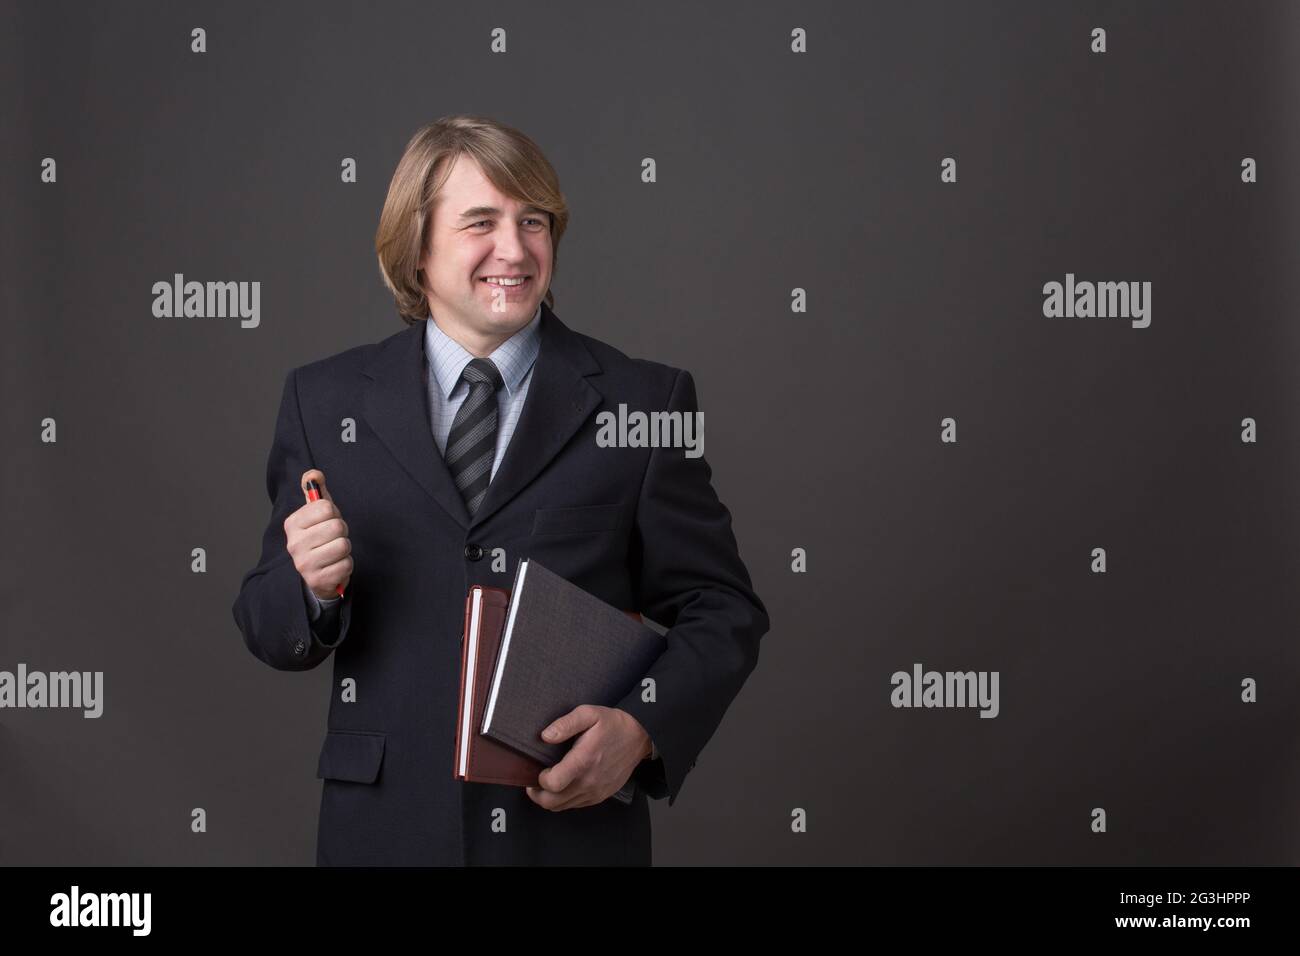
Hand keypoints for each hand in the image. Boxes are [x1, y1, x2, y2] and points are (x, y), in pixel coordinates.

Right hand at [285, 469, 352, 599]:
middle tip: (333, 538)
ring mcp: (304, 564)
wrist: (317, 573)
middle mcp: (294, 544)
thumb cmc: (319, 537)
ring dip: (345, 548)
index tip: (327, 521)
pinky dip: (346, 564)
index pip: (326, 507)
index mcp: (292, 524)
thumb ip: (315, 491)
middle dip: (341, 531)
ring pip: (343, 545)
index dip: (333, 513)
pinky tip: (335, 565)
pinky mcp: (318, 580)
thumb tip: (313, 474)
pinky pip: (347, 564)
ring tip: (334, 552)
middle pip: (337, 526)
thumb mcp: (316, 513)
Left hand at [526, 705, 650, 810]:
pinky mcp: (601, 795)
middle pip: (553, 802)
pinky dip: (564, 800)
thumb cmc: (613, 724)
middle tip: (534, 782)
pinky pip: (575, 805)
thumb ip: (565, 724)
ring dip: (550, 799)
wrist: (639, 737)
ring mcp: (596, 791)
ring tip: (548, 783)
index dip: (539, 780)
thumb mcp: (589, 714)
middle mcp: (589, 781)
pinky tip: (564, 786)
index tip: (539, 770)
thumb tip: (545, 736)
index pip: (553, 784)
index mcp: (584, 760)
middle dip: (538, 795)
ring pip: (562, 807)